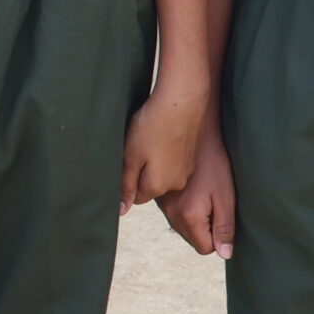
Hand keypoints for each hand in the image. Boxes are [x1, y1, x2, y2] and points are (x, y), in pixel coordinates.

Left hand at [122, 82, 207, 211]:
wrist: (182, 103)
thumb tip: (122, 210)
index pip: (137, 196)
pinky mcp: (191, 157)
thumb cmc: (153, 127)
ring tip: (150, 138)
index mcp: (158, 186)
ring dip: (154, 161)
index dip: (128, 180)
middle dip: (141, 171)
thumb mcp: (131, 156)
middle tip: (136, 147)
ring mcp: (187, 170)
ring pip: (163, 173)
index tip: (126, 161)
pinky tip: (162, 135)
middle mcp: (176, 184)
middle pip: (151, 185)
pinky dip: (166, 152)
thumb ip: (126, 184)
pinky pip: (174, 162)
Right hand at [159, 122, 234, 257]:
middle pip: (191, 238)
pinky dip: (183, 207)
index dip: (217, 236)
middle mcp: (170, 213)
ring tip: (203, 193)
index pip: (204, 247)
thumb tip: (224, 254)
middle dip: (205, 228)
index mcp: (188, 216)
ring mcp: (161, 203)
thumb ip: (224, 227)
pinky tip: (192, 188)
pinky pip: (173, 212)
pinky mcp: (157, 193)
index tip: (221, 215)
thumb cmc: (213, 163)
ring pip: (181, 225)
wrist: (189, 132)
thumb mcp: (225, 196)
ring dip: (194, 218)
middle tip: (213, 202)